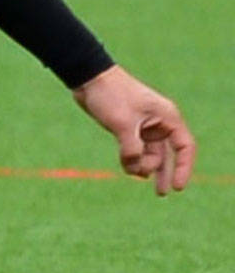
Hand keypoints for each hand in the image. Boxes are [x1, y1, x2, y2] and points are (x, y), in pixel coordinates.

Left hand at [73, 64, 194, 193]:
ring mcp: (145, 127)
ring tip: (132, 170)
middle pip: (168, 155)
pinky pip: (136, 152)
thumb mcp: (122, 124)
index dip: (184, 168)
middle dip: (164, 174)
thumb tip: (136, 171)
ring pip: (150, 155)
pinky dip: (131, 160)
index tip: (178, 187)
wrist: (89, 78)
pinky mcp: (130, 130)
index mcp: (167, 117)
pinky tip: (127, 166)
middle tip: (161, 193)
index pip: (185, 147)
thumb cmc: (110, 94)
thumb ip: (131, 149)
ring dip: (142, 166)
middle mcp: (160, 123)